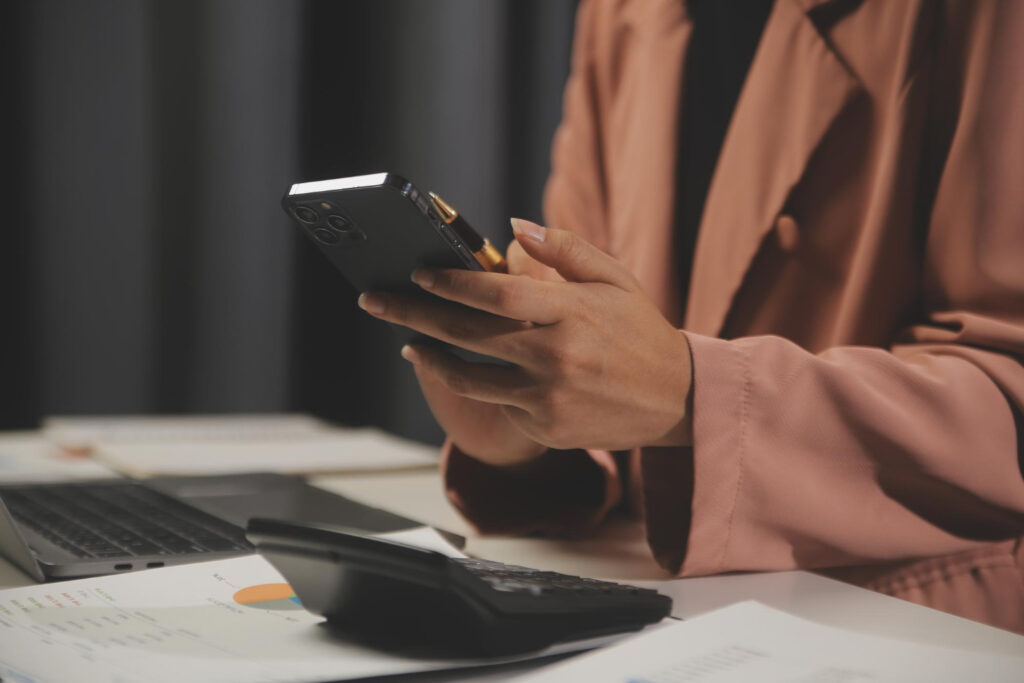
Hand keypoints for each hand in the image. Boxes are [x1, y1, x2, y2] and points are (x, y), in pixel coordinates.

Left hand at [358, 218, 692, 454]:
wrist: (676, 399)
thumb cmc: (640, 332)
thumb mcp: (615, 279)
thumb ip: (565, 250)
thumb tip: (513, 230)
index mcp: (570, 311)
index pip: (496, 294)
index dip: (450, 282)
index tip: (415, 272)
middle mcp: (555, 355)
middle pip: (466, 333)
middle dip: (413, 314)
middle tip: (374, 300)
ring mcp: (547, 396)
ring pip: (468, 376)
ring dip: (430, 358)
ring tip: (408, 343)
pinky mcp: (544, 427)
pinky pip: (498, 403)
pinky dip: (478, 385)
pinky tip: (464, 370)